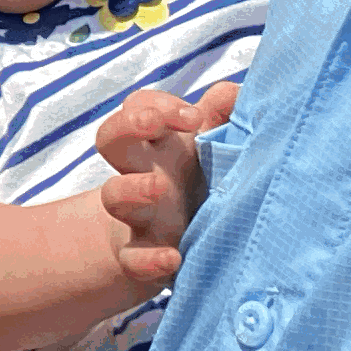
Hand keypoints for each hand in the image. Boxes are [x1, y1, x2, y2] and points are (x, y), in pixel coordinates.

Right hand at [96, 79, 235, 250]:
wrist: (171, 245)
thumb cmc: (196, 183)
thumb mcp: (211, 147)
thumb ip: (223, 117)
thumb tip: (239, 91)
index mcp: (158, 143)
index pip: (139, 106)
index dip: (159, 104)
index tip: (193, 116)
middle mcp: (141, 172)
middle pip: (110, 138)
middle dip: (127, 124)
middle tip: (153, 122)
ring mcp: (137, 214)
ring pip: (114, 195)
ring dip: (131, 188)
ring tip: (159, 188)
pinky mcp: (140, 255)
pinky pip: (133, 257)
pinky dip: (149, 260)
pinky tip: (172, 258)